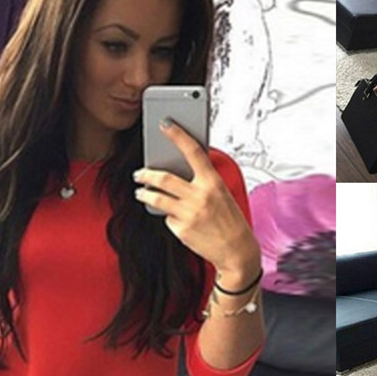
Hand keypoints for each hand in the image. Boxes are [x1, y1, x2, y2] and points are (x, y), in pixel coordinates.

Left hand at [133, 120, 260, 275]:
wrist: (236, 251)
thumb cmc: (230, 221)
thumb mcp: (222, 194)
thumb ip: (202, 182)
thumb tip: (178, 171)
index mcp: (213, 183)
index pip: (193, 152)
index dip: (178, 135)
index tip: (165, 125)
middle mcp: (200, 196)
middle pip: (164, 178)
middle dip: (146, 174)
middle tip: (139, 173)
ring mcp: (189, 214)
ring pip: (157, 199)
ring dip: (145, 194)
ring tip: (141, 192)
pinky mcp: (182, 230)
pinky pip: (167, 218)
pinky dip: (168, 216)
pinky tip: (174, 218)